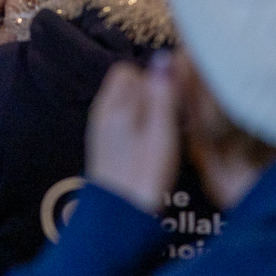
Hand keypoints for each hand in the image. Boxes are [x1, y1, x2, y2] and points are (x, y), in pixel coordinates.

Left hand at [0, 0, 31, 51]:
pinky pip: (6, 1)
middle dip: (21, 0)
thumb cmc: (8, 53)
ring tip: (22, 22)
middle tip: (26, 18)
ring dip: (20, 4)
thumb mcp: (14, 31)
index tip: (28, 12)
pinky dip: (16, 8)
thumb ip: (15, 7)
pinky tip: (17, 21)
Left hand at [86, 54, 180, 214]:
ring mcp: (102, 133)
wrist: (118, 218)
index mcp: (113, 104)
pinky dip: (141, 131)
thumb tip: (164, 57)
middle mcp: (102, 113)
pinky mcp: (107, 151)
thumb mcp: (160, 130)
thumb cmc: (143, 173)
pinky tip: (153, 151)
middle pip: (129, 88)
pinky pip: (126, 126)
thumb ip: (162, 94)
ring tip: (166, 136)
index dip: (153, 79)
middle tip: (172, 119)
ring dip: (149, 115)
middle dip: (152, 96)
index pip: (129, 70)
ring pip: (129, 108)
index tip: (173, 98)